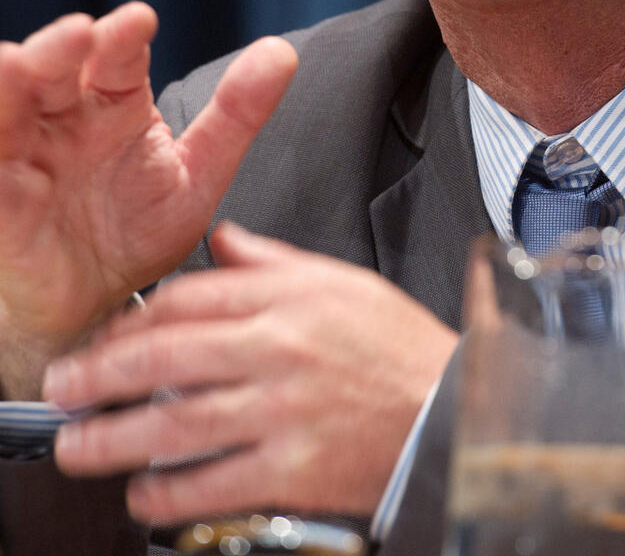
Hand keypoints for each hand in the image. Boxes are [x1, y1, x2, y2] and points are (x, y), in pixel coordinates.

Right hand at [0, 4, 296, 388]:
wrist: (100, 302)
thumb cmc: (142, 228)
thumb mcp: (199, 172)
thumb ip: (238, 113)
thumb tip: (283, 52)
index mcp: (114, 103)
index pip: (117, 58)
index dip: (124, 36)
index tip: (140, 20)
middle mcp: (65, 119)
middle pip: (53, 71)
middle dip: (59, 49)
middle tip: (77, 35)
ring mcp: (24, 157)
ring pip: (6, 109)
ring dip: (8, 83)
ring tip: (13, 64)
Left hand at [44, 224, 458, 524]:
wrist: (452, 410)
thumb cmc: (399, 348)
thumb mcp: (342, 282)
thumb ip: (274, 260)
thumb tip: (222, 240)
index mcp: (291, 298)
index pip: (192, 297)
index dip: (135, 319)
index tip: (106, 339)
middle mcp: (282, 349)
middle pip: (169, 356)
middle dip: (101, 375)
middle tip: (63, 390)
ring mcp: (284, 411)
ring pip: (178, 421)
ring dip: (115, 438)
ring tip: (80, 445)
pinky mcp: (293, 469)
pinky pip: (214, 482)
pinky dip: (170, 493)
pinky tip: (146, 494)